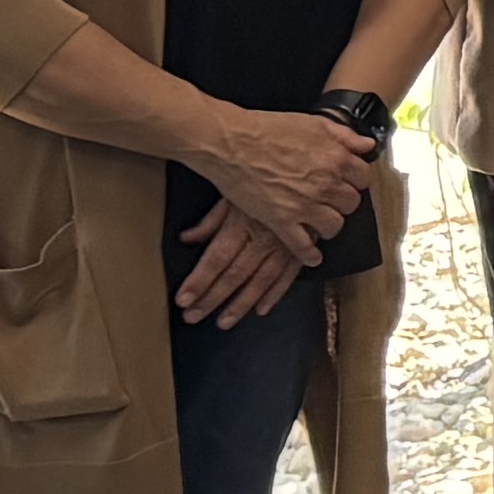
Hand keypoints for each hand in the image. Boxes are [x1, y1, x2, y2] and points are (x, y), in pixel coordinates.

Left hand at [176, 193, 309, 324]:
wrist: (310, 172)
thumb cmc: (267, 180)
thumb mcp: (235, 192)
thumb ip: (212, 220)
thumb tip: (187, 238)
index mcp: (244, 222)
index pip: (216, 258)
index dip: (199, 281)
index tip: (184, 300)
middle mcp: (264, 237)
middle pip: (235, 274)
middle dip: (213, 298)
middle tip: (194, 316)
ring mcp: (286, 245)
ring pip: (261, 280)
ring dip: (242, 304)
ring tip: (224, 322)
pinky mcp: (303, 247)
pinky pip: (289, 275)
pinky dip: (276, 294)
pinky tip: (262, 309)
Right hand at [186, 100, 373, 256]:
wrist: (230, 142)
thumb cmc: (268, 129)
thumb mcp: (313, 123)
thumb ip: (345, 136)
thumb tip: (367, 146)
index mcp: (336, 158)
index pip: (363, 178)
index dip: (355, 179)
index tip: (347, 181)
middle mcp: (325, 184)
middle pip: (351, 203)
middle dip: (343, 201)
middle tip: (332, 199)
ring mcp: (304, 205)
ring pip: (334, 225)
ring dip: (330, 224)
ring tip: (321, 220)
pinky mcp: (281, 221)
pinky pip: (303, 246)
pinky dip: (309, 255)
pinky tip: (313, 257)